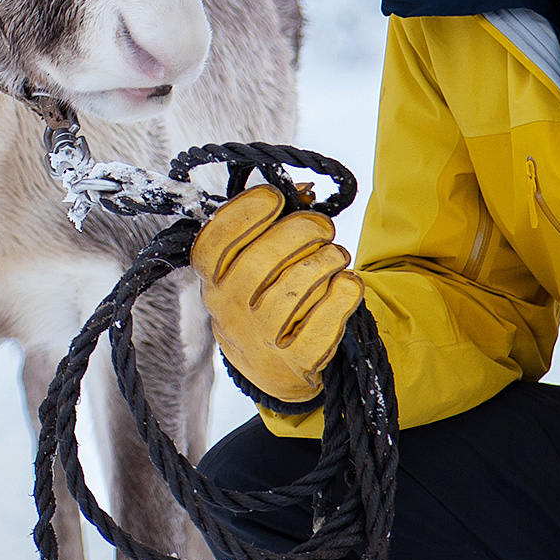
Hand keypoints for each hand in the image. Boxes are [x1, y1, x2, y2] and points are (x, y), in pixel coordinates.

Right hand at [191, 183, 363, 405]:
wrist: (271, 366)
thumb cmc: (263, 296)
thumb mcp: (249, 264)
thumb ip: (269, 226)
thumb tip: (303, 193)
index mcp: (212, 279)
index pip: (217, 240)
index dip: (248, 211)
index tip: (276, 199)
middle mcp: (229, 310)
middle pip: (260, 259)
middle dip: (301, 230)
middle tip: (323, 227)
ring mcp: (261, 338)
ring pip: (295, 287)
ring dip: (326, 260)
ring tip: (336, 255)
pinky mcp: (296, 360)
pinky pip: (325, 320)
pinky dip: (343, 294)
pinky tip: (347, 283)